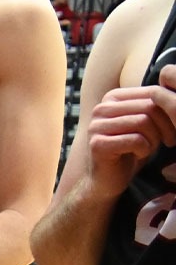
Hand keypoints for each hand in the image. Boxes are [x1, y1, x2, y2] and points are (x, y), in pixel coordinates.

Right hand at [85, 64, 175, 198]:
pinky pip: (135, 140)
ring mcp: (96, 125)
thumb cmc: (132, 149)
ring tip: (150, 147)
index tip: (173, 130)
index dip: (170, 111)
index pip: (153, 93)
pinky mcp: (97, 144)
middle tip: (168, 141)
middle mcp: (101, 108)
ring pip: (143, 122)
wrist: (108, 180)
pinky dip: (144, 149)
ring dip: (154, 138)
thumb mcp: (145, 122)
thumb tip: (172, 84)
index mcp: (113, 97)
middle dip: (165, 126)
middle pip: (149, 106)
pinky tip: (139, 155)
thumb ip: (153, 104)